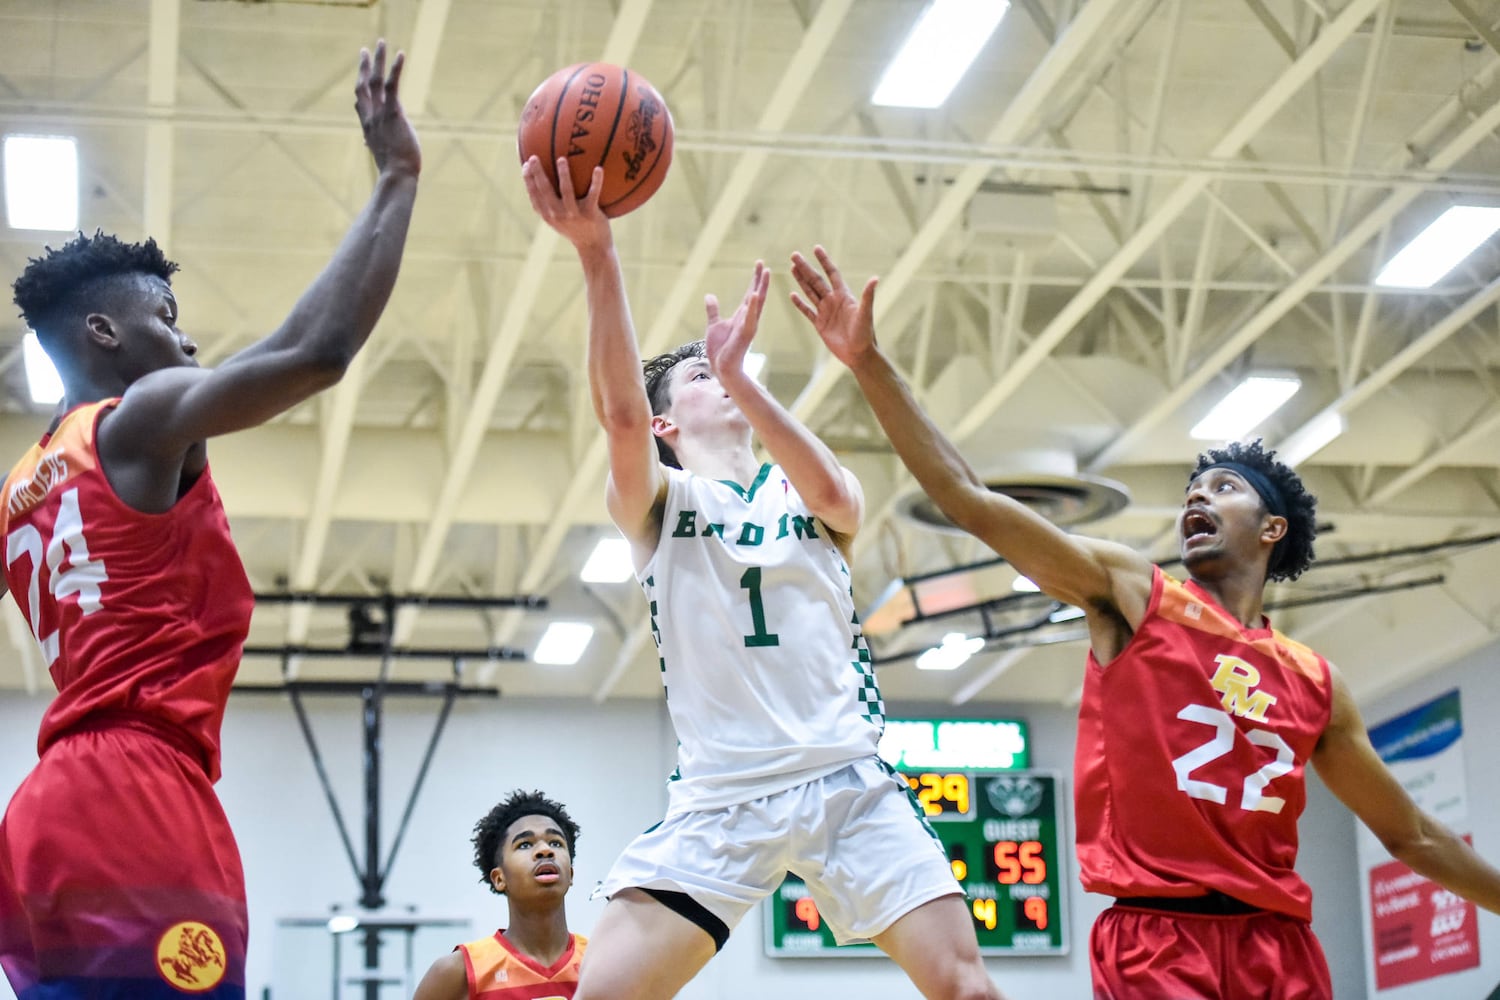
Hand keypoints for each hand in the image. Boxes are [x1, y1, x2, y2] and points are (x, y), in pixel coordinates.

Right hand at [355, 40, 420, 177]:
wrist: (398, 175)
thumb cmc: (394, 170)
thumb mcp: (383, 157)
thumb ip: (375, 146)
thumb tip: (367, 144)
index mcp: (368, 128)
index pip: (360, 105)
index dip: (360, 90)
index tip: (360, 78)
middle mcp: (371, 117)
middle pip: (362, 86)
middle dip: (363, 67)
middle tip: (365, 50)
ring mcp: (380, 113)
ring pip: (374, 80)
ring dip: (377, 59)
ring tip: (381, 42)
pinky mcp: (393, 111)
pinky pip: (391, 85)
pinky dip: (395, 68)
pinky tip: (400, 54)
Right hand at [522, 157, 612, 252]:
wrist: (594, 248)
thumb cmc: (575, 230)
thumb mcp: (559, 220)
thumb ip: (550, 205)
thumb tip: (543, 182)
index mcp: (549, 216)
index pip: (534, 196)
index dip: (528, 180)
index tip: (525, 165)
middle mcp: (558, 215)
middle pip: (545, 190)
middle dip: (538, 173)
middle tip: (534, 157)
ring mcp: (574, 215)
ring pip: (567, 191)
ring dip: (563, 174)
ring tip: (562, 159)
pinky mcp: (590, 214)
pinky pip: (593, 194)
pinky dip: (596, 181)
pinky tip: (598, 168)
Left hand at [704, 261, 769, 383]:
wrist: (722, 368)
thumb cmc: (720, 349)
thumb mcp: (714, 324)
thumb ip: (713, 310)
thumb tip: (709, 295)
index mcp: (742, 315)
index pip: (750, 293)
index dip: (755, 279)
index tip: (759, 264)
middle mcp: (748, 318)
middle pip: (757, 294)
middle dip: (760, 279)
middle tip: (764, 263)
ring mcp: (748, 325)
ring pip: (757, 303)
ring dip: (761, 287)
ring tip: (766, 273)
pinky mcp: (745, 334)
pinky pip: (750, 318)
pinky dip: (752, 306)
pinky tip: (754, 294)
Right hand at [790, 246, 877, 368]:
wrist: (858, 354)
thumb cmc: (865, 334)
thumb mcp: (866, 313)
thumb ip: (868, 295)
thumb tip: (875, 278)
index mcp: (844, 295)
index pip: (832, 273)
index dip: (824, 261)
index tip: (816, 248)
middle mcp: (833, 301)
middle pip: (816, 280)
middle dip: (805, 267)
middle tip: (794, 255)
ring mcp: (825, 312)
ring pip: (810, 292)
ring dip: (801, 280)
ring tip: (792, 268)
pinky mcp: (820, 324)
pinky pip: (807, 311)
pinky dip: (800, 303)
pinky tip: (792, 295)